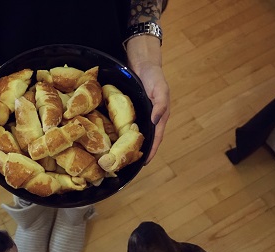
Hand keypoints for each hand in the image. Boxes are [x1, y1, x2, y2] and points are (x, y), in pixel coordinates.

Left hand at [127, 37, 169, 164]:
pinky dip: (121, 133)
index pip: (156, 138)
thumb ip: (161, 104)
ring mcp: (140, 115)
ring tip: (119, 157)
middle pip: (146, 139)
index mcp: (159, 117)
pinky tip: (113, 139)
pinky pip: (126, 124)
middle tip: (128, 165)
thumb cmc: (154, 76)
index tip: (144, 163)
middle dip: (139, 152)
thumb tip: (155, 121)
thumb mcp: (161, 88)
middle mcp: (150, 118)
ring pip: (135, 134)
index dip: (151, 151)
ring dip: (129, 145)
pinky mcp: (131, 110)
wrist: (143, 62)